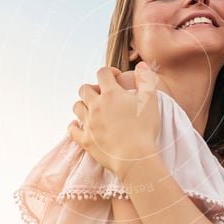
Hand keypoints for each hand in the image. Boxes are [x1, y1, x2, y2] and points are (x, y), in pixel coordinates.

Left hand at [68, 63, 160, 180]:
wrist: (135, 158)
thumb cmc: (145, 129)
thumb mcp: (151, 101)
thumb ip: (145, 80)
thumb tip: (141, 65)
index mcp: (111, 94)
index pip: (102, 73)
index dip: (109, 72)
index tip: (116, 78)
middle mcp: (96, 106)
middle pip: (84, 89)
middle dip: (92, 88)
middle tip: (104, 95)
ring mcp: (89, 124)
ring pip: (77, 107)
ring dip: (83, 104)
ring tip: (93, 109)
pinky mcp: (85, 140)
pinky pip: (72, 129)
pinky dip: (74, 125)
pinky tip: (78, 125)